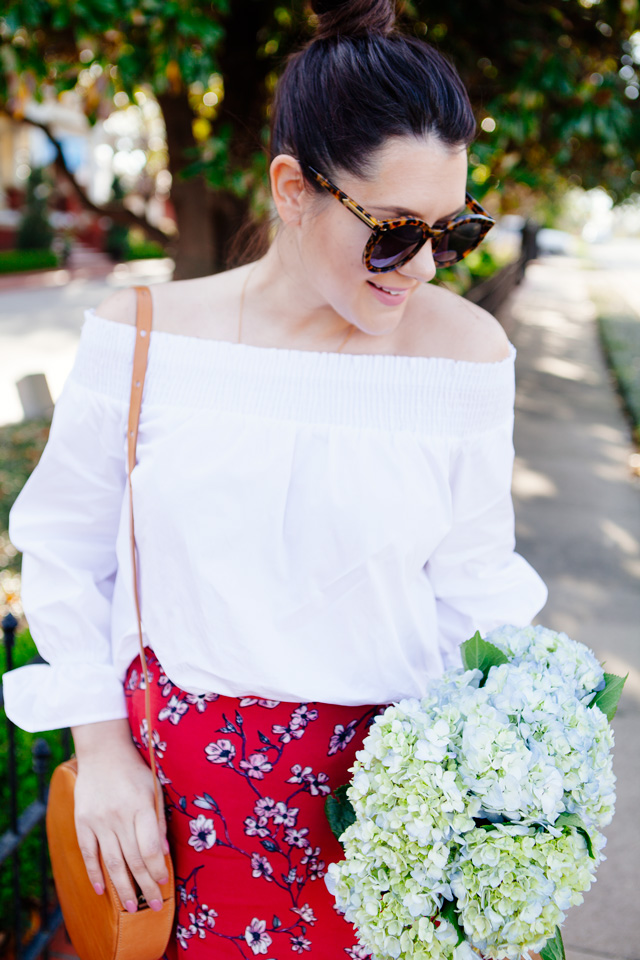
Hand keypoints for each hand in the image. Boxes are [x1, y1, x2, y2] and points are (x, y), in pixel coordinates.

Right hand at [71, 724, 169, 912]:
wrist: (102, 751)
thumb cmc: (134, 770)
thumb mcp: (154, 788)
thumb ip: (159, 820)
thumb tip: (163, 854)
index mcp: (140, 806)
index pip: (149, 848)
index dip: (157, 869)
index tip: (164, 883)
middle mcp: (119, 816)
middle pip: (133, 859)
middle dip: (146, 886)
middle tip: (155, 906)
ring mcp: (98, 820)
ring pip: (112, 862)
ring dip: (123, 888)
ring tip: (132, 907)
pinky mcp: (82, 822)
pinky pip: (89, 854)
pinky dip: (95, 874)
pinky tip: (103, 890)